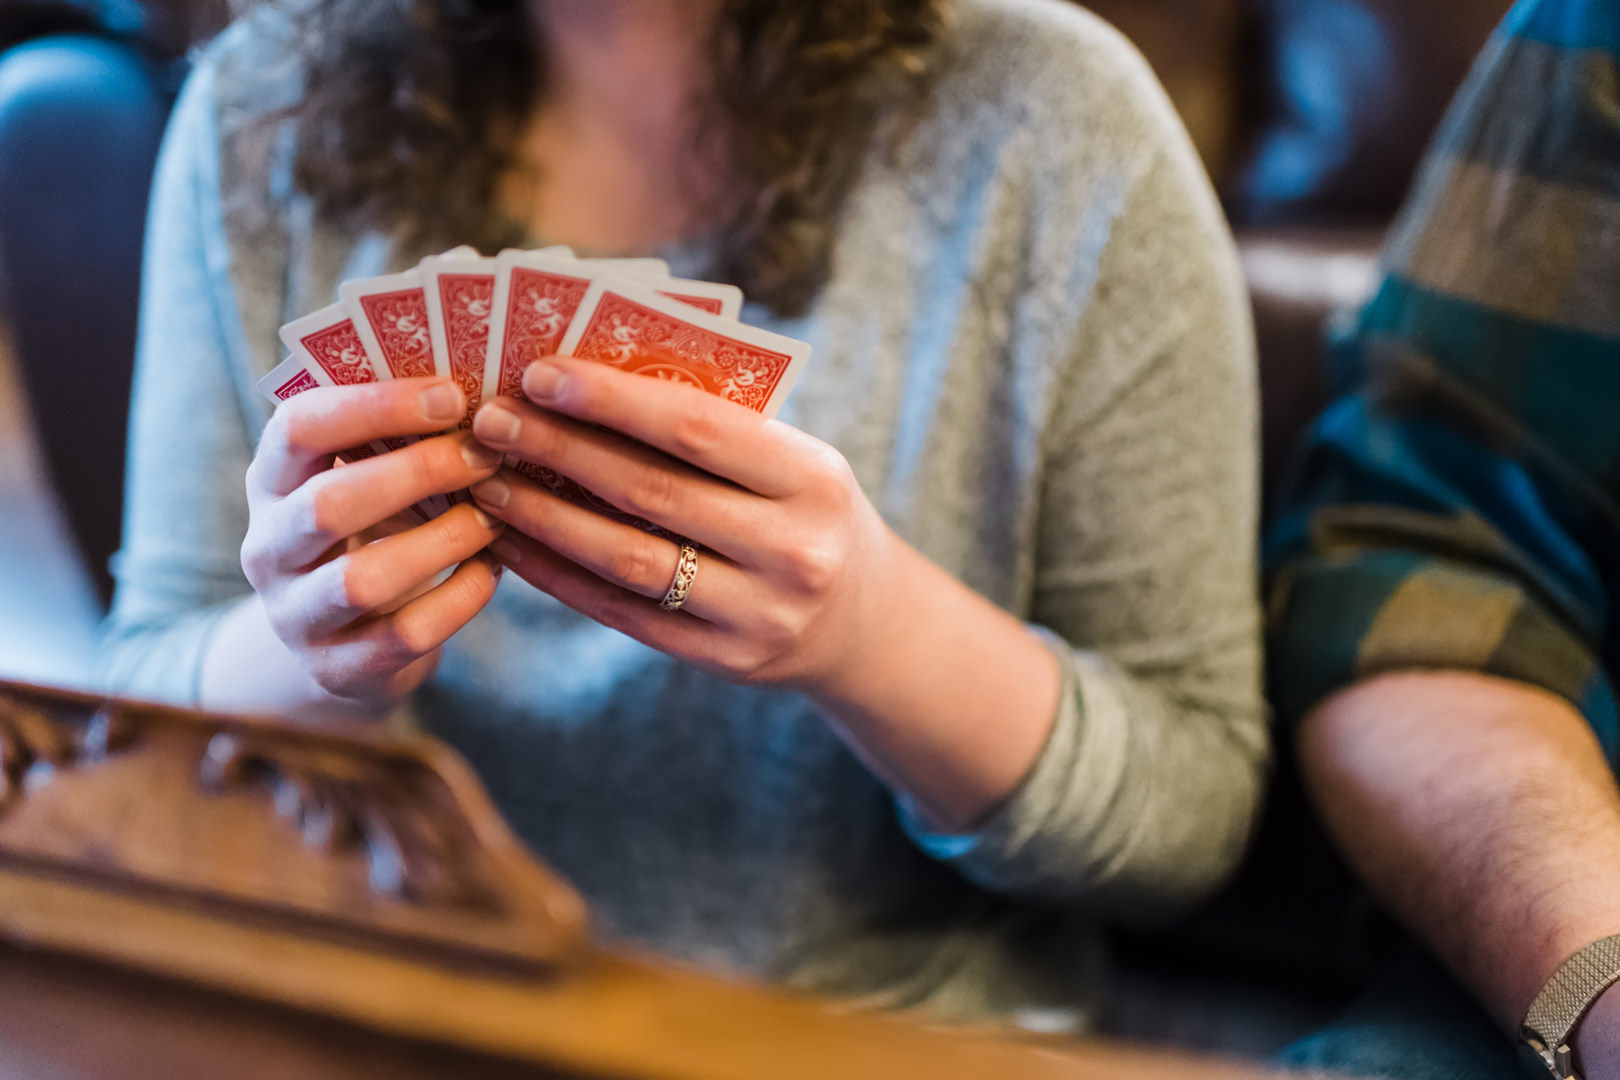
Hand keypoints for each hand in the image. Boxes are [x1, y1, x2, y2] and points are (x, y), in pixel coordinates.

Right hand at [240, 377, 506, 709]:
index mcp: (273, 478)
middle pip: (329, 503)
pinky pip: (402, 637)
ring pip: (362, 579)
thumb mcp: (367, 476)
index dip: (375, 405)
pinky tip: (492, 571)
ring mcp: (295, 614)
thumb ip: (402, 434)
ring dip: (441, 542)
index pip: (300, 426)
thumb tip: (489, 378)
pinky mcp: (336, 670)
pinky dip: (459, 601)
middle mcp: (269, 546)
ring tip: (493, 519)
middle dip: (418, 473)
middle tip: (487, 456)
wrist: (342, 644)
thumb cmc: (375, 530)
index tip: (452, 394)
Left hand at [467, 357, 897, 691]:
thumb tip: (587, 383)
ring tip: (487, 481)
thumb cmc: (806, 512)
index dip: (612, 400)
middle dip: (559, 450)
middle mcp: (792, 549)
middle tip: (491, 420)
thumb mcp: (794, 462)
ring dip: (543, 516)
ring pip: (626, 558)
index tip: (540, 373)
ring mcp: (758, 613)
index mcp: (813, 479)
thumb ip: (716, 430)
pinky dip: (558, 575)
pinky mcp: (723, 660)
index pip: (698, 428)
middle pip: (651, 491)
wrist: (862, 621)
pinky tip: (512, 542)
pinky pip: (622, 613)